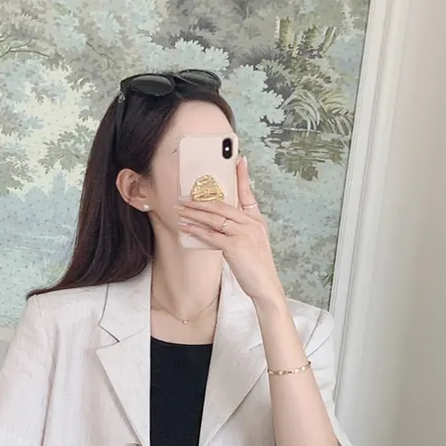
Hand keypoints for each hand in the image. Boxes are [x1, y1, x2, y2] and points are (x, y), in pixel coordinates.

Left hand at [175, 157, 284, 304]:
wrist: (266, 285)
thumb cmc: (257, 267)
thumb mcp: (254, 243)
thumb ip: (240, 230)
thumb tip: (219, 225)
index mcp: (256, 220)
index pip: (248, 193)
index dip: (243, 176)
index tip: (239, 160)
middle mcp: (251, 223)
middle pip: (222, 205)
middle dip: (201, 201)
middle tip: (184, 197)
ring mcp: (243, 233)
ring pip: (214, 218)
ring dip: (194, 214)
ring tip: (180, 210)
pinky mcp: (235, 246)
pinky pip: (211, 235)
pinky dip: (196, 231)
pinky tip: (186, 228)